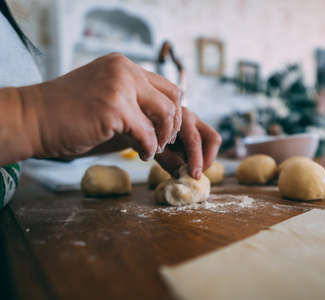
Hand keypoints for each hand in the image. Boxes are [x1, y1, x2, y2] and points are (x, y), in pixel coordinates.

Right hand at [19, 53, 181, 159]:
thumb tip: (162, 118)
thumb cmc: (67, 112)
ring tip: (152, 149)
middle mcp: (124, 70)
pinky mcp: (114, 109)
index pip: (166, 85)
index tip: (165, 130)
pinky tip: (141, 154)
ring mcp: (119, 87)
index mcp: (123, 65)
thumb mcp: (105, 93)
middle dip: (173, 123)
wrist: (32, 118)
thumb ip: (131, 97)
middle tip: (164, 142)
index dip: (172, 111)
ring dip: (163, 137)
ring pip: (165, 114)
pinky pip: (147, 134)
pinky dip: (148, 148)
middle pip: (173, 97)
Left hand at [156, 107, 221, 178]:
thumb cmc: (151, 137)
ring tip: (192, 168)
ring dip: (208, 158)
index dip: (196, 159)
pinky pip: (210, 144)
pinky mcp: (201, 130)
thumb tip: (184, 177)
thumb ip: (170, 162)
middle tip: (196, 174)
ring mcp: (198, 122)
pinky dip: (204, 156)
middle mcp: (191, 117)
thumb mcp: (156, 150)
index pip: (193, 139)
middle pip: (212, 138)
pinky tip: (190, 162)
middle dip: (207, 160)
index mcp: (178, 119)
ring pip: (214, 141)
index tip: (195, 176)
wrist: (148, 124)